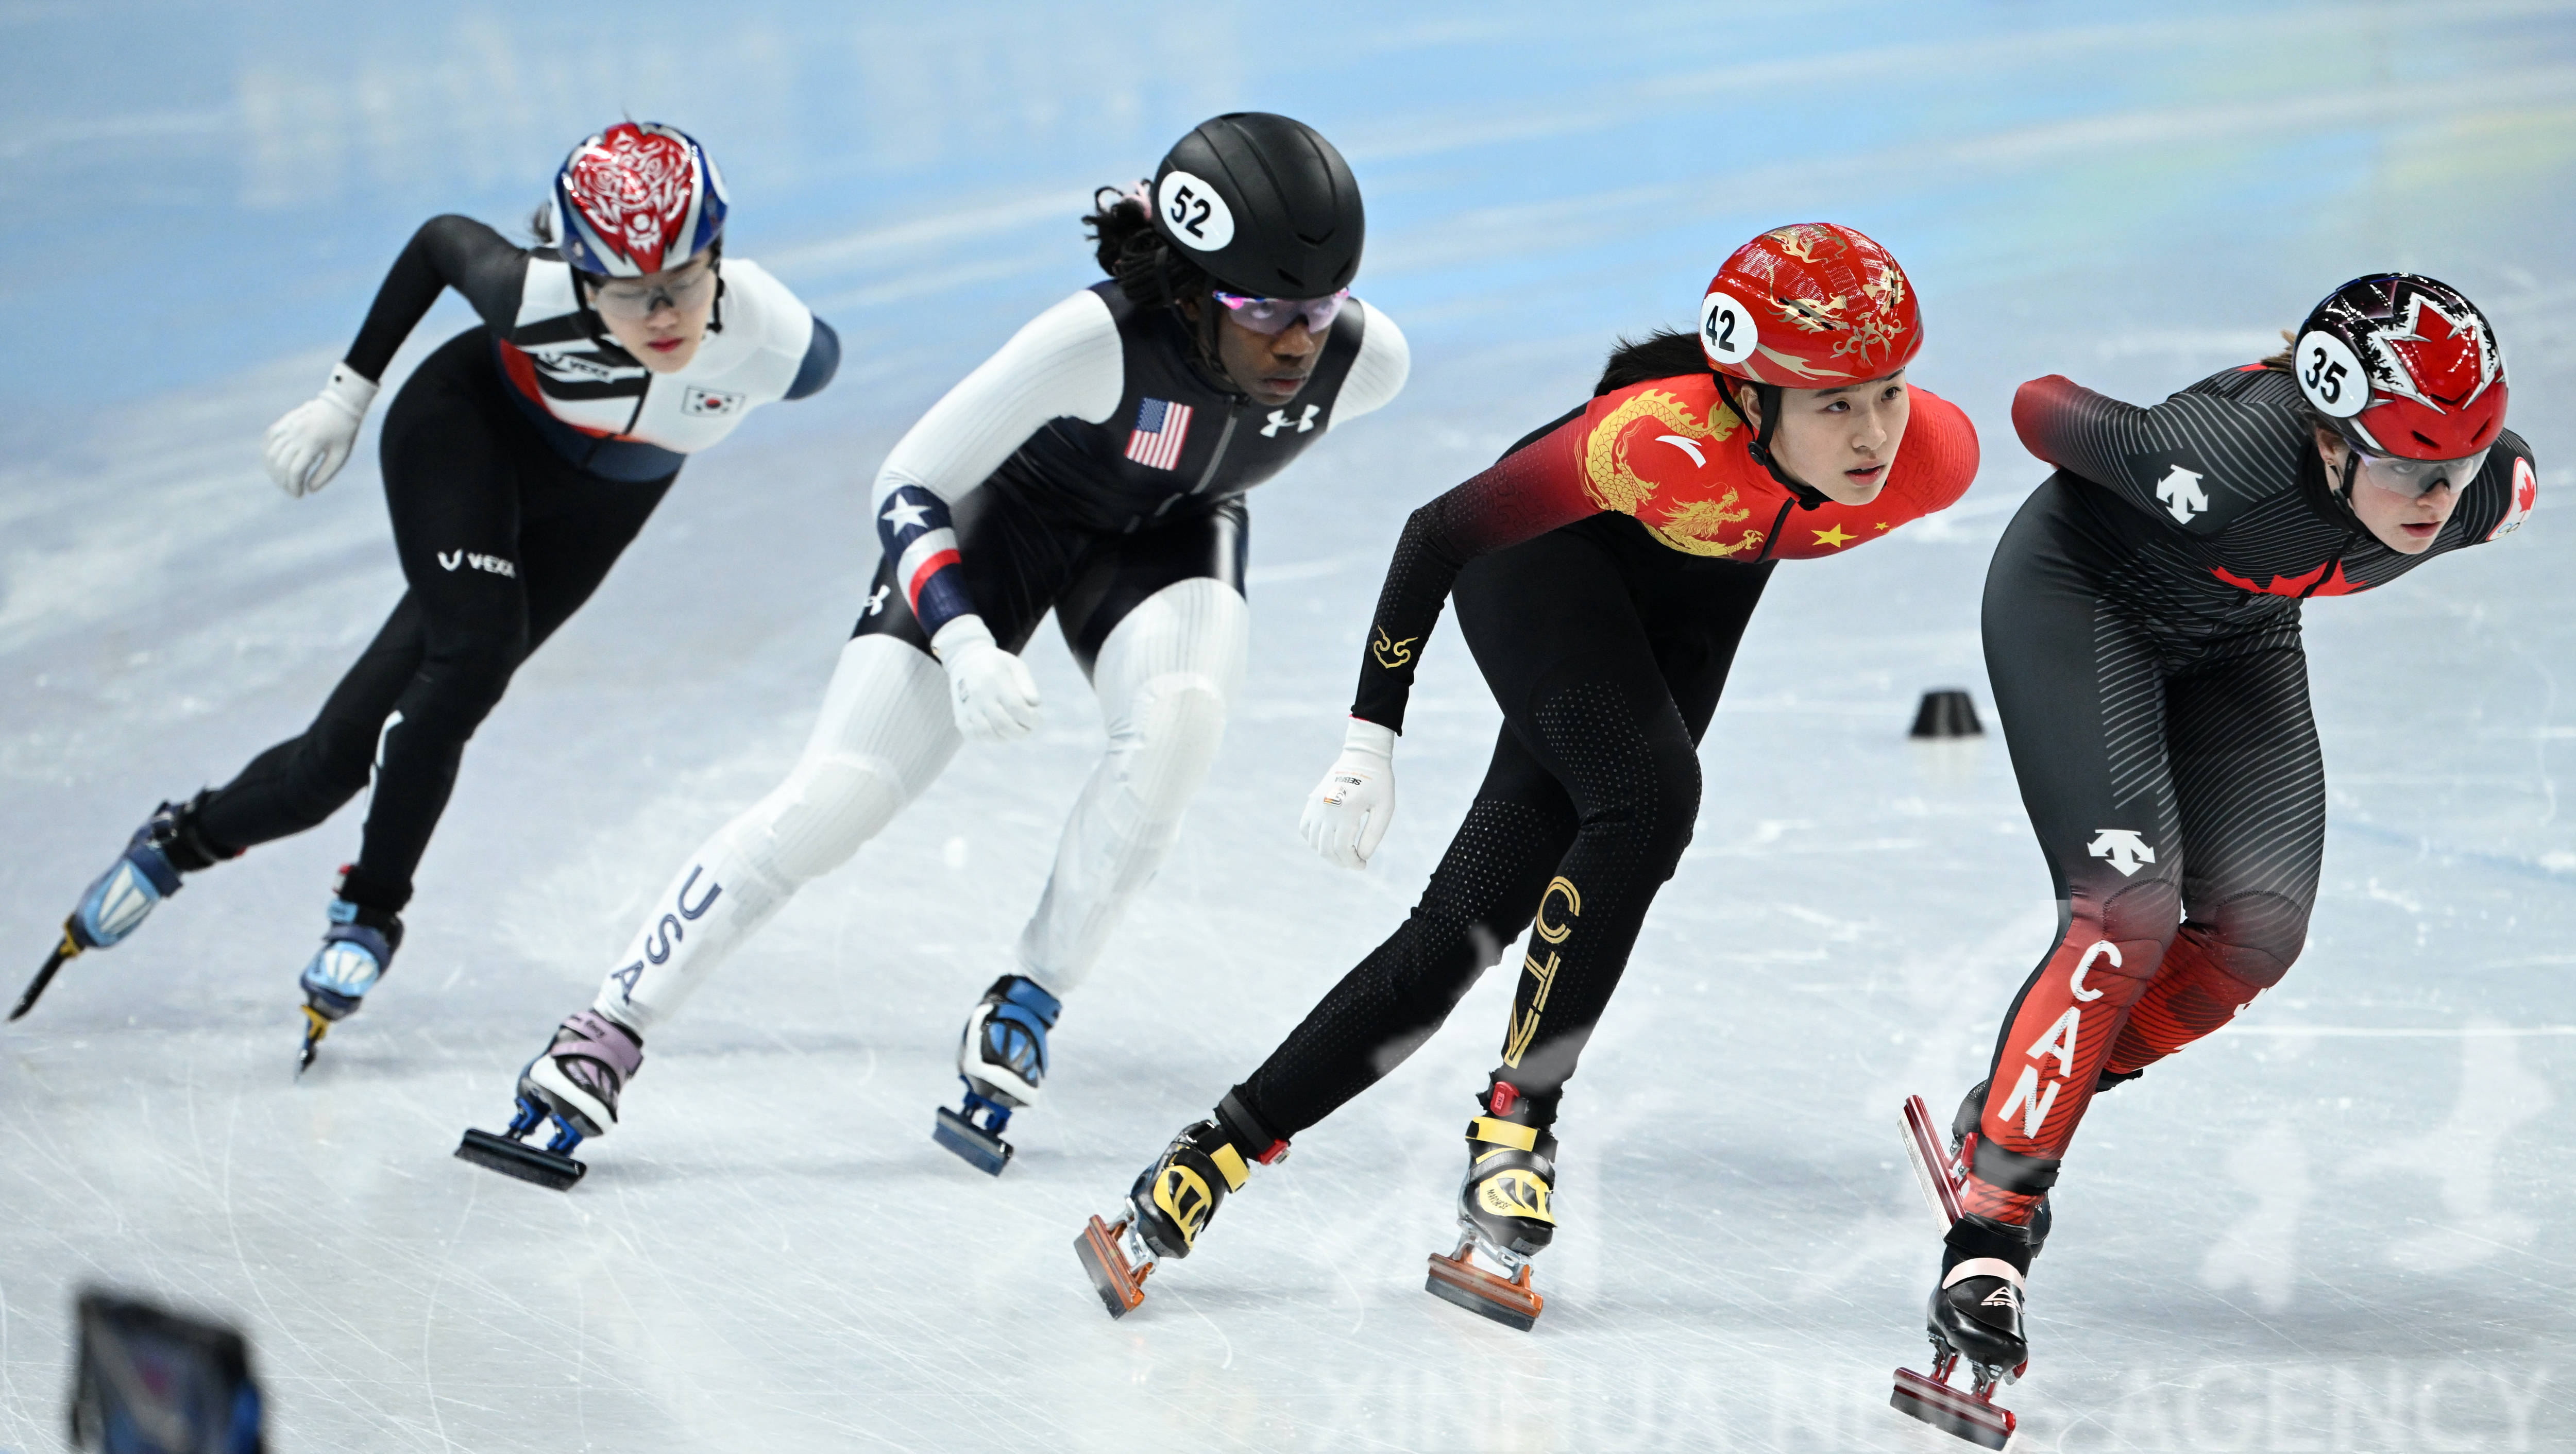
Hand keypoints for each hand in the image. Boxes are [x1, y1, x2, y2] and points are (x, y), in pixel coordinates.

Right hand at [263, 363, 378, 496]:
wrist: (341, 405)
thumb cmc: (344, 433)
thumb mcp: (340, 456)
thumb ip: (325, 474)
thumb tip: (309, 489)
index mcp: (312, 443)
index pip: (295, 470)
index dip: (293, 486)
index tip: (299, 495)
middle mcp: (297, 434)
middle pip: (280, 464)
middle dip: (283, 482)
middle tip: (292, 491)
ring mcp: (289, 427)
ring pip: (271, 452)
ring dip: (273, 470)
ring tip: (283, 481)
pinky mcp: (285, 422)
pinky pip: (269, 438)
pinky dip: (267, 452)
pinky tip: (272, 464)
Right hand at [932, 615, 1040, 742]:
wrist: (965, 659)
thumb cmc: (998, 665)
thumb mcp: (1016, 666)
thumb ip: (1028, 686)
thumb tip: (1034, 706)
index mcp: (996, 679)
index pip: (1016, 707)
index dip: (1031, 719)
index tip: (1037, 721)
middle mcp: (980, 693)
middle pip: (1003, 724)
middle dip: (1021, 733)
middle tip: (1027, 729)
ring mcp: (968, 706)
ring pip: (987, 733)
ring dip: (1005, 738)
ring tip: (1013, 732)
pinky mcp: (959, 715)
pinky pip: (972, 735)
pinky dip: (988, 739)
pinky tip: (997, 732)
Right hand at [1300, 717, 1396, 868]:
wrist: (1363, 756)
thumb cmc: (1379, 783)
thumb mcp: (1384, 809)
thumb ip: (1374, 835)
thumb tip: (1361, 857)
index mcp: (1347, 810)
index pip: (1342, 849)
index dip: (1352, 863)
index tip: (1363, 865)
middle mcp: (1327, 808)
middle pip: (1326, 849)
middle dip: (1341, 862)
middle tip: (1354, 863)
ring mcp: (1316, 804)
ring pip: (1313, 842)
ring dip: (1327, 854)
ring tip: (1343, 855)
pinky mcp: (1312, 801)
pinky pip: (1305, 828)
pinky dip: (1313, 840)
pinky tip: (1327, 842)